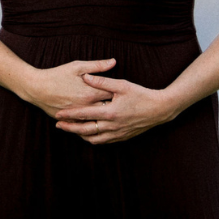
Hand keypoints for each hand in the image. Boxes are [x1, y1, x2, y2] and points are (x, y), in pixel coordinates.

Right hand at [21, 58, 116, 117]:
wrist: (36, 88)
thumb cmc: (57, 75)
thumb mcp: (77, 66)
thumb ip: (97, 65)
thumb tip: (114, 62)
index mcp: (91, 92)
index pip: (113, 94)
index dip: (120, 93)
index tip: (124, 92)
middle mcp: (87, 106)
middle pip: (108, 109)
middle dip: (115, 107)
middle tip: (121, 104)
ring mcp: (79, 116)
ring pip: (98, 121)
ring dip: (105, 118)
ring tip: (111, 114)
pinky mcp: (71, 121)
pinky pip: (86, 127)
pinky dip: (92, 125)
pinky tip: (98, 123)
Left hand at [53, 73, 179, 144]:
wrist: (160, 109)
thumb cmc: (141, 94)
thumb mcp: (122, 85)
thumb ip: (102, 82)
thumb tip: (85, 76)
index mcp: (111, 112)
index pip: (85, 115)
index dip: (70, 114)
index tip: (58, 114)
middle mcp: (113, 126)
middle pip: (85, 130)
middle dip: (70, 128)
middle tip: (58, 125)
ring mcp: (118, 133)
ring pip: (94, 139)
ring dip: (81, 135)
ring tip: (71, 129)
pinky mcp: (123, 137)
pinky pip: (104, 141)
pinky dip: (93, 138)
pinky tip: (88, 134)